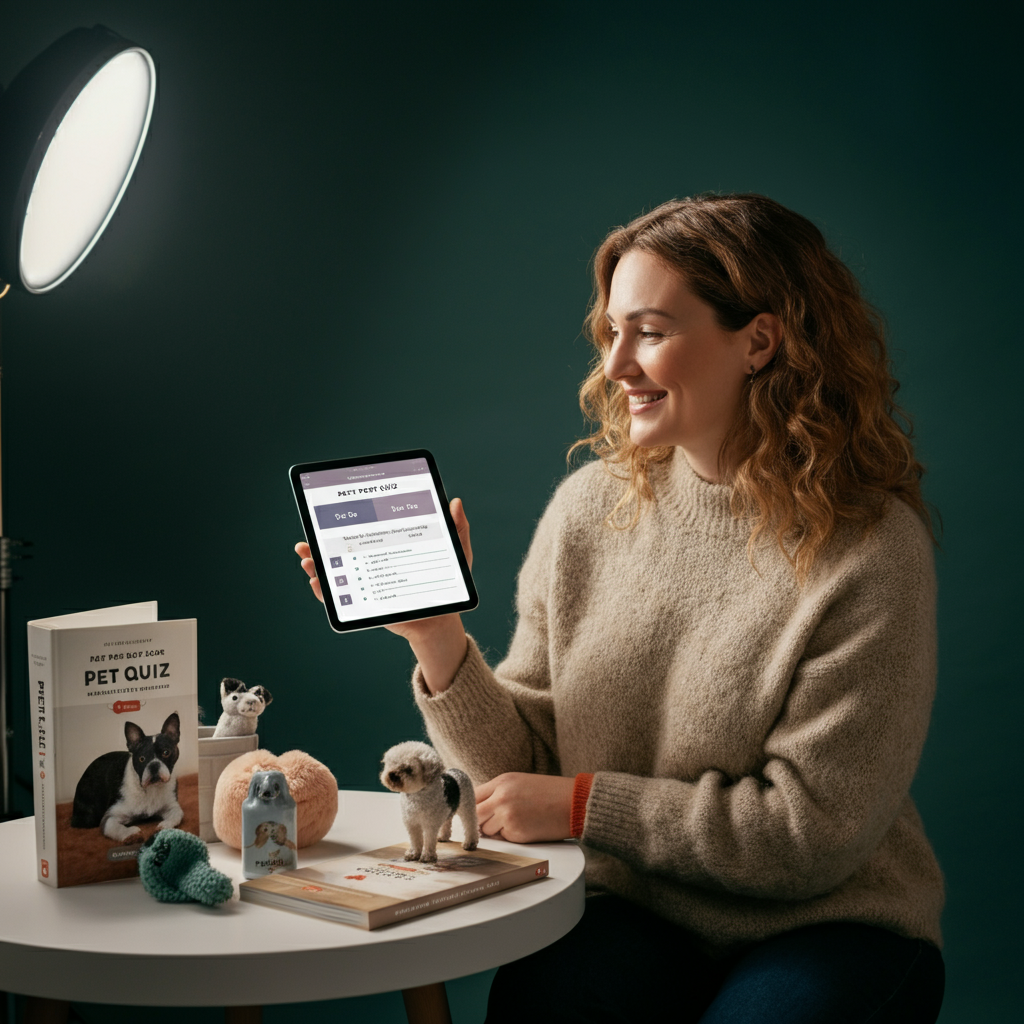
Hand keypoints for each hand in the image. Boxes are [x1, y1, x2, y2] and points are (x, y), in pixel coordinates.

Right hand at [294, 498, 472, 693]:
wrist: (443, 617)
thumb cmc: (445, 584)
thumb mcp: (455, 554)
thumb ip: (457, 528)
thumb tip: (456, 502)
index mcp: (390, 545)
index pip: (364, 529)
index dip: (345, 521)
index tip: (328, 512)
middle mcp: (374, 562)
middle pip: (342, 549)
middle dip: (319, 544)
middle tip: (307, 540)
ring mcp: (368, 583)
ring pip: (336, 572)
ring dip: (317, 565)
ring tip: (307, 559)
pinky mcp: (367, 603)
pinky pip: (341, 599)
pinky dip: (326, 593)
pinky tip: (318, 584)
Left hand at [475, 773, 574, 843]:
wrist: (574, 803)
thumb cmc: (550, 792)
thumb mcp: (520, 782)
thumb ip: (498, 792)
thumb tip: (479, 809)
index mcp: (502, 782)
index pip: (473, 796)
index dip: (471, 807)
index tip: (473, 813)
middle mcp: (501, 797)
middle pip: (474, 815)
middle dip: (479, 821)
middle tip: (491, 822)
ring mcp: (507, 816)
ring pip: (486, 830)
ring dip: (495, 831)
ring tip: (516, 822)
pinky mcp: (516, 832)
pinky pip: (502, 839)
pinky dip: (510, 837)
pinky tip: (525, 828)